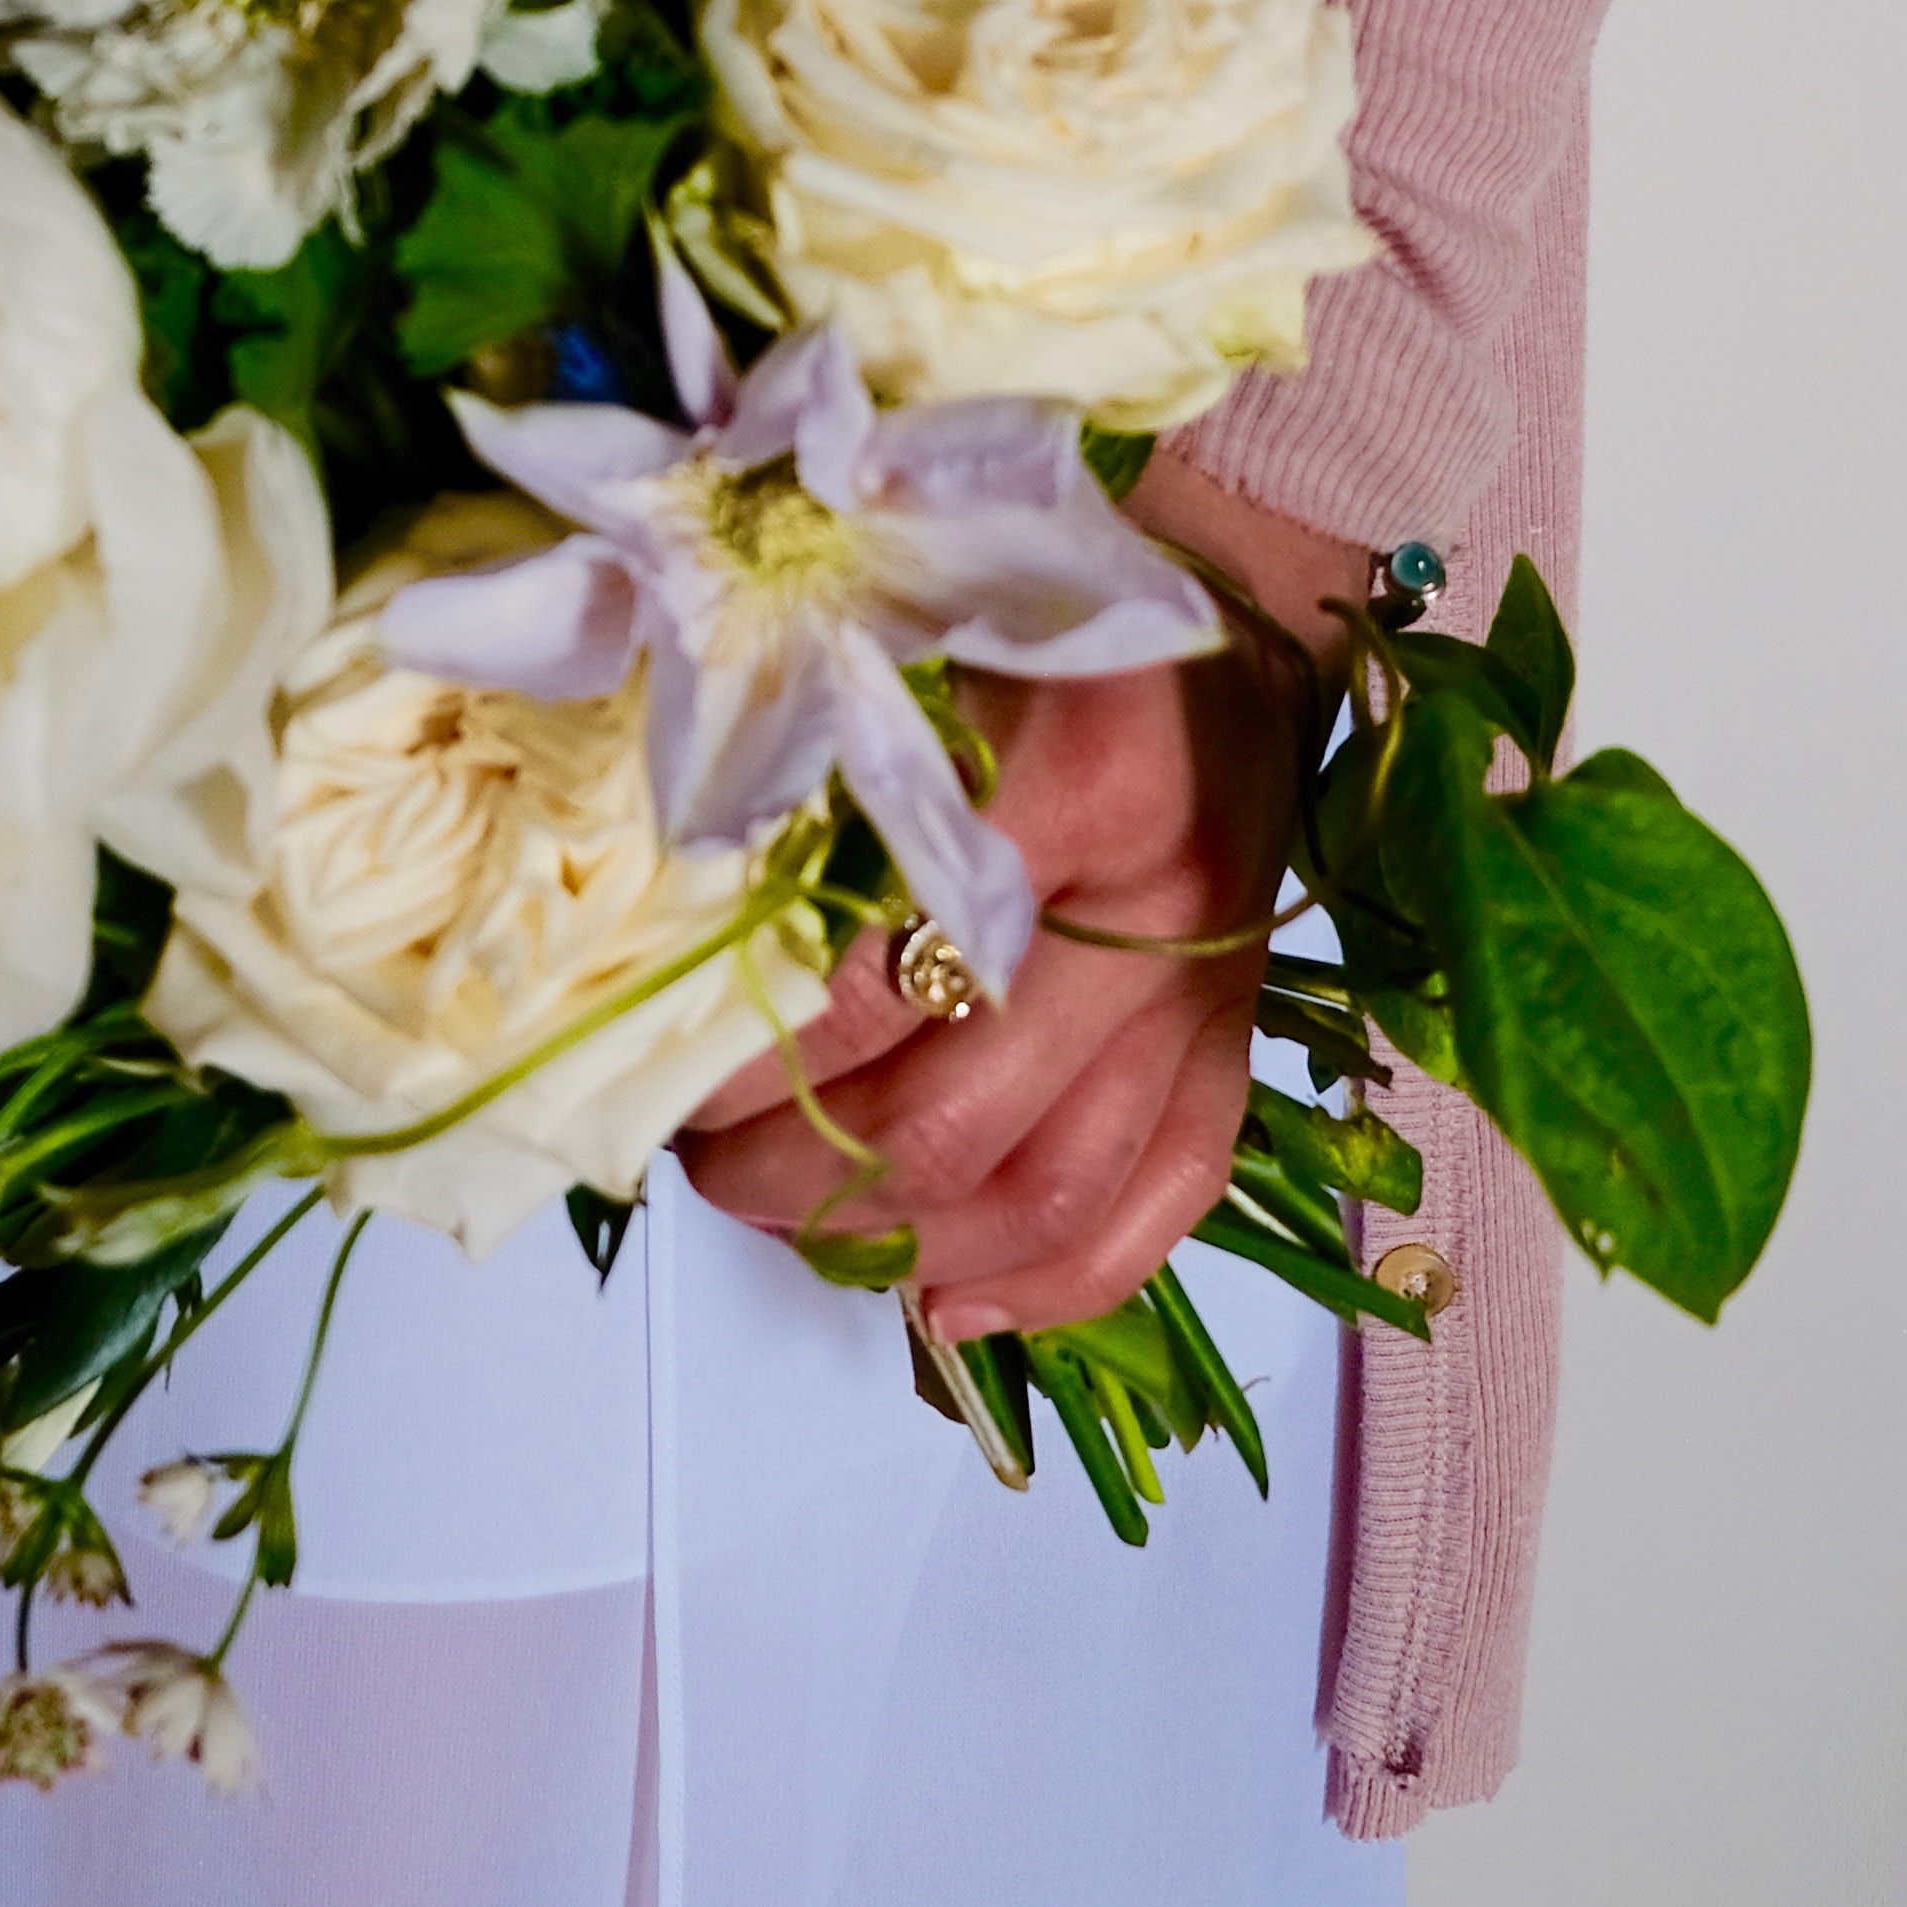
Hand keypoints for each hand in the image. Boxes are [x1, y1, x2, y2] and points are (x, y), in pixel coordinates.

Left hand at [675, 462, 1369, 1334]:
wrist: (1234, 597)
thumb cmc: (1047, 607)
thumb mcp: (916, 642)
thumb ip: (817, 763)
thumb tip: (669, 909)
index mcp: (1076, 786)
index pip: (880, 982)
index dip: (757, 1061)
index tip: (667, 1074)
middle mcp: (1159, 909)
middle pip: (958, 1118)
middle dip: (806, 1174)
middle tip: (709, 1169)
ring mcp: (1211, 992)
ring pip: (1054, 1187)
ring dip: (907, 1244)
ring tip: (797, 1230)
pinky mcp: (1239, 1039)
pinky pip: (1166, 1199)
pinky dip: (1060, 1282)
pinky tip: (956, 1310)